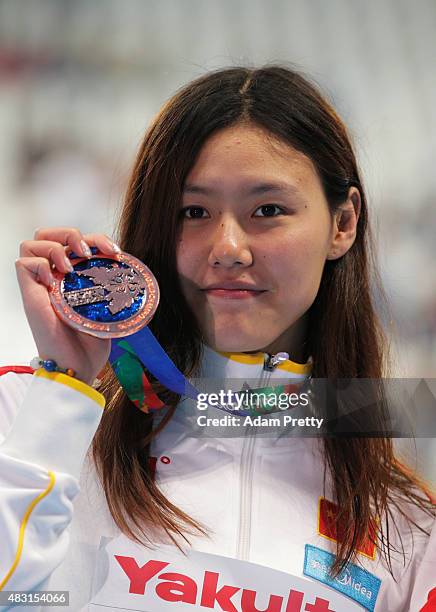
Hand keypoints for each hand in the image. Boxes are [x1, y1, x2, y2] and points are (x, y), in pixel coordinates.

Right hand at [15, 227, 120, 384]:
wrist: (77, 367)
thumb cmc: (89, 344)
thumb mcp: (106, 309)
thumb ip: (110, 290)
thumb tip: (131, 275)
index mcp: (70, 277)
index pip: (73, 242)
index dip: (94, 238)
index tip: (115, 251)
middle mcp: (52, 277)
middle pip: (47, 234)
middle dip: (70, 232)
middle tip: (89, 250)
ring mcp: (39, 285)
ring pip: (32, 243)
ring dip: (56, 245)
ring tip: (75, 263)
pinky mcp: (29, 295)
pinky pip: (23, 263)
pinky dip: (43, 264)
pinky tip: (61, 279)